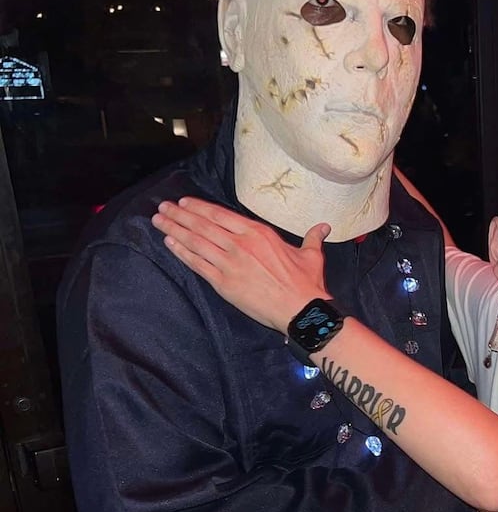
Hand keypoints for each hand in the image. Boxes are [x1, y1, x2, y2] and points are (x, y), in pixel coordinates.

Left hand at [152, 197, 331, 333]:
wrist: (300, 309)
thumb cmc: (307, 282)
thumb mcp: (312, 255)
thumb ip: (312, 237)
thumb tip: (323, 226)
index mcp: (259, 233)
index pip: (221, 215)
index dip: (200, 208)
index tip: (184, 202)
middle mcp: (240, 244)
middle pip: (203, 225)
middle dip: (180, 215)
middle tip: (163, 208)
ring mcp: (230, 263)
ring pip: (196, 242)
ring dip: (174, 230)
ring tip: (159, 221)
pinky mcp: (223, 283)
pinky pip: (197, 264)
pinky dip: (181, 252)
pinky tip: (170, 243)